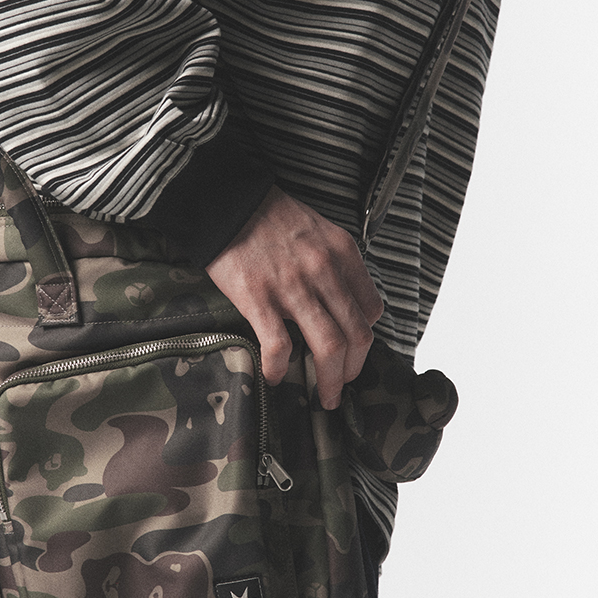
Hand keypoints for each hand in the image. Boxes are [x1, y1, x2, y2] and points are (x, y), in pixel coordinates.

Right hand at [205, 186, 383, 406]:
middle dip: (352, 370)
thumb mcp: (318, 231)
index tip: (351, 352)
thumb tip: (337, 305)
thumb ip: (333, 265)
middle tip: (340, 387)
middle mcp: (325, 271)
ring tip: (322, 397)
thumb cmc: (268, 217)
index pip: (371, 309)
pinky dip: (280, 368)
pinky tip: (275, 376)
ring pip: (329, 347)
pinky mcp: (259, 298)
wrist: (226, 201)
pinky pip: (280, 345)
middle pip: (357, 336)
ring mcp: (293, 286)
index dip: (364, 338)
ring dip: (328, 380)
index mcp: (342, 254)